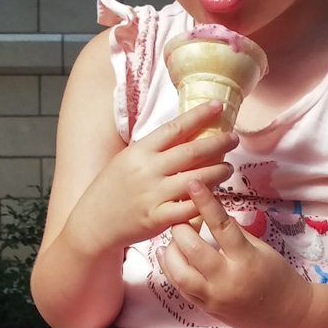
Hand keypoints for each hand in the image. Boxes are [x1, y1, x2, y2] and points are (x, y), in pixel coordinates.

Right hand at [70, 101, 238, 255]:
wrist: (93, 222)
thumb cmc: (112, 189)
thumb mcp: (127, 159)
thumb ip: (153, 149)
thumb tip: (183, 132)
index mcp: (140, 151)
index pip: (175, 128)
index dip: (198, 115)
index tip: (217, 105)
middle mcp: (148, 170)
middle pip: (191, 151)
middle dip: (218, 143)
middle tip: (233, 139)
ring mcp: (153, 195)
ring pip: (196, 179)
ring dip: (218, 172)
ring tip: (228, 168)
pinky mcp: (158, 218)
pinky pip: (189, 208)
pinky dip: (205, 201)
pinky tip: (216, 196)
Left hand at [156, 180, 310, 327]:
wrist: (286, 313)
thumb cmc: (276, 275)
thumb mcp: (261, 249)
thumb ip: (234, 233)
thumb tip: (209, 213)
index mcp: (245, 259)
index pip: (221, 226)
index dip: (205, 203)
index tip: (193, 183)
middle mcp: (227, 279)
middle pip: (192, 249)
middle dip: (181, 228)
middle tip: (181, 217)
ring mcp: (214, 297)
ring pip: (179, 272)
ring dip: (170, 251)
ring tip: (172, 239)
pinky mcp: (206, 308)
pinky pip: (180, 288)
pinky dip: (170, 269)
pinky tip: (166, 255)